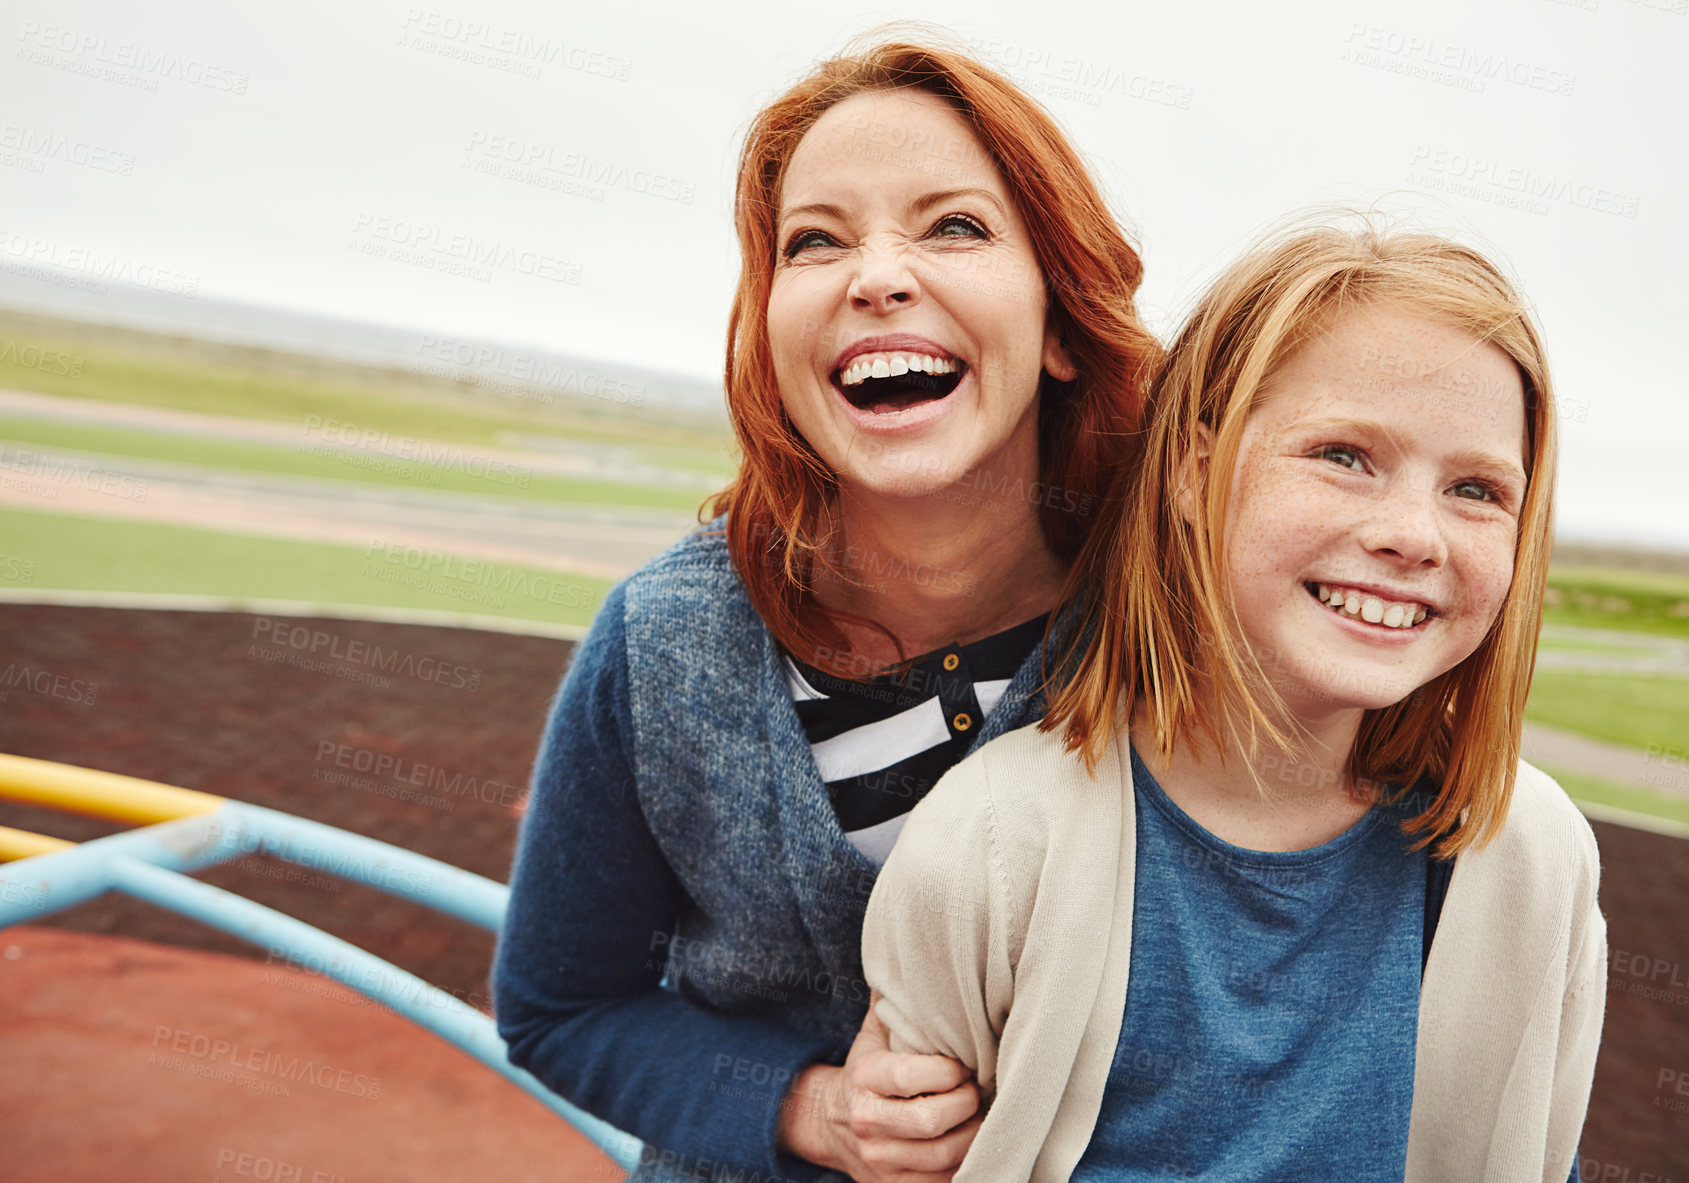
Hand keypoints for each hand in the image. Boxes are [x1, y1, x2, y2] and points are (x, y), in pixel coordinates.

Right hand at [778, 994, 981, 1181]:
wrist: (829, 1124)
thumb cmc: (865, 1071)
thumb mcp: (872, 1034)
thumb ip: (894, 1002)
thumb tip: (916, 955)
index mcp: (863, 1078)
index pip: (910, 1076)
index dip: (948, 1072)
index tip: (964, 1065)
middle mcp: (867, 1121)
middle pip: (931, 1121)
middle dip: (967, 1104)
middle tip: (979, 1090)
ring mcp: (879, 1160)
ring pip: (942, 1156)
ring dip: (974, 1136)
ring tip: (983, 1116)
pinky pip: (941, 1182)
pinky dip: (966, 1164)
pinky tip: (974, 1143)